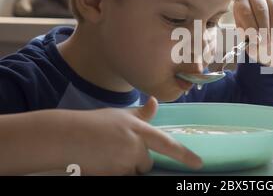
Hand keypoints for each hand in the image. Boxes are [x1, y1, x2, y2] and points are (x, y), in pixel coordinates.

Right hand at [63, 97, 201, 174]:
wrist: (66, 137)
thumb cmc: (94, 123)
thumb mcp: (120, 115)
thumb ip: (142, 114)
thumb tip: (155, 102)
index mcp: (139, 131)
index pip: (167, 145)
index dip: (185, 155)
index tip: (199, 164)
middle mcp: (134, 148)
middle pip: (146, 163)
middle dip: (137, 160)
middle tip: (119, 149)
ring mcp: (122, 165)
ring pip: (133, 172)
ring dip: (125, 167)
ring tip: (107, 154)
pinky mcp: (112, 177)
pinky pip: (121, 177)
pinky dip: (115, 172)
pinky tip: (103, 162)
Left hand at [233, 0, 272, 67]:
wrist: (262, 23)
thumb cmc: (251, 29)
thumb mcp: (246, 36)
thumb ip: (249, 43)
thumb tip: (254, 48)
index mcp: (241, 1)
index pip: (245, 11)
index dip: (251, 26)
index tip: (255, 40)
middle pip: (261, 9)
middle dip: (264, 29)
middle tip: (265, 43)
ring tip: (271, 39)